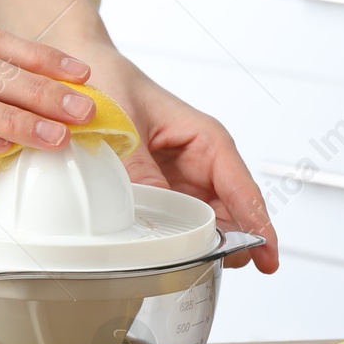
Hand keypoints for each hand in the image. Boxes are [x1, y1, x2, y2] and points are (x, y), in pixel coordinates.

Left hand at [0, 0, 277, 272]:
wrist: (76, 72)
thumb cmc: (108, 83)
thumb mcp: (124, 126)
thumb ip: (139, 172)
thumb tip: (152, 218)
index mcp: (204, 139)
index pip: (241, 188)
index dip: (257, 224)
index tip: (267, 257)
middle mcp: (198, 162)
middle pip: (227, 214)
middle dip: (229, 244)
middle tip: (218, 271)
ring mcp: (178, 180)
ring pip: (201, 223)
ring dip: (199, 245)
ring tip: (191, 268)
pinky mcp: (156, 192)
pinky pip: (172, 221)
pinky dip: (171, 239)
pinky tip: (164, 256)